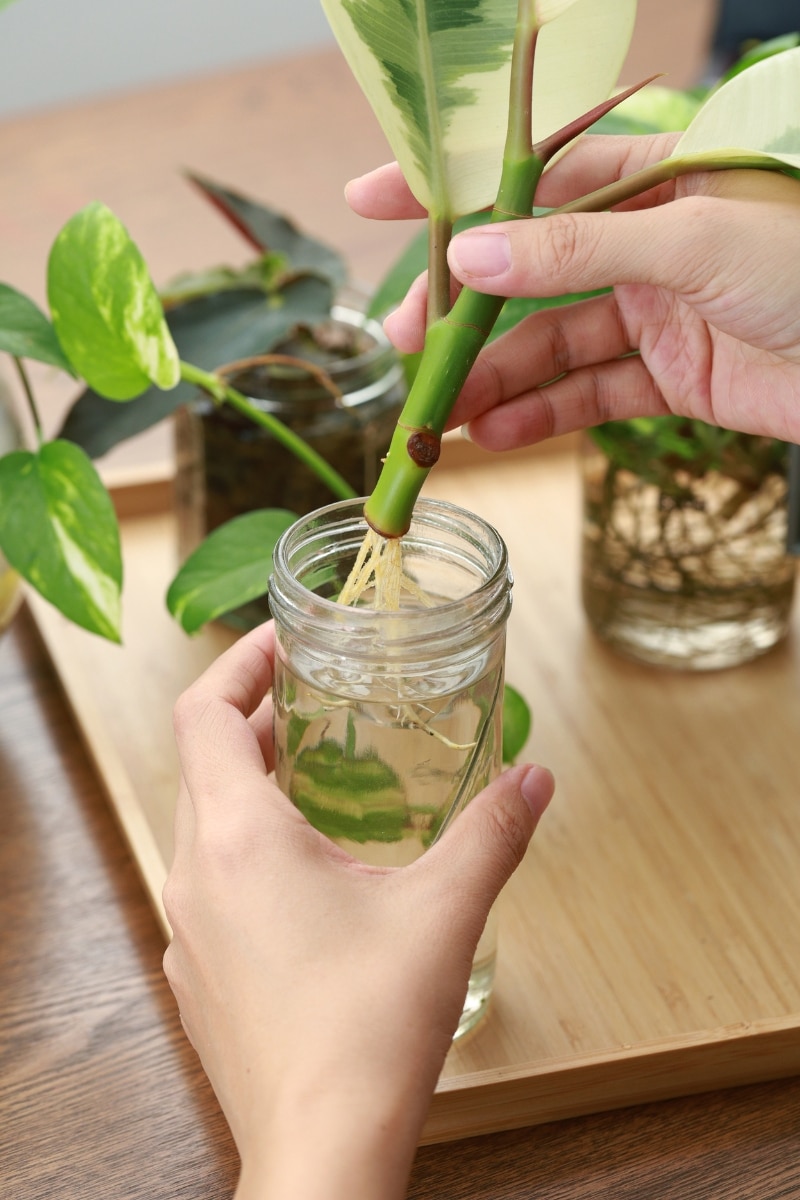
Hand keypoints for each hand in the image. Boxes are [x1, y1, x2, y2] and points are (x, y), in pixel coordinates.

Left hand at [163, 622, 553, 1199]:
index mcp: (239, 839)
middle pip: (201, 764)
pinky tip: (306, 878)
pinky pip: (207, 883)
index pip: (201, 713)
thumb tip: (535, 777)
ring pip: (201, 826)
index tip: (279, 641)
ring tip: (315, 780)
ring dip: (246, 788)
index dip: (236, 664)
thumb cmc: (367, 1030)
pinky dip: (243, 852)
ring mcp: (187, 932)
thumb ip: (494, 830)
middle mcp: (194, 876)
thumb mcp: (443, 911)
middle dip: (252, 722)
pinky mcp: (197, 977)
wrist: (322, 1151)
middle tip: (310, 702)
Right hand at [346, 134, 799, 447]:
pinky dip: (544, 416)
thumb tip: (474, 259)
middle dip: (468, 310)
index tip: (378, 201)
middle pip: (531, 274)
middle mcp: (647, 245)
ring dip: (496, 377)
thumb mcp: (692, 241)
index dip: (456, 188)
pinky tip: (494, 434)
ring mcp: (657, 313)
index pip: (533, 175)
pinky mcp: (672, 378)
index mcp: (654, 181)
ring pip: (554, 344)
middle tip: (409, 342)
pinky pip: (592, 395)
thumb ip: (581, 250)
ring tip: (439, 412)